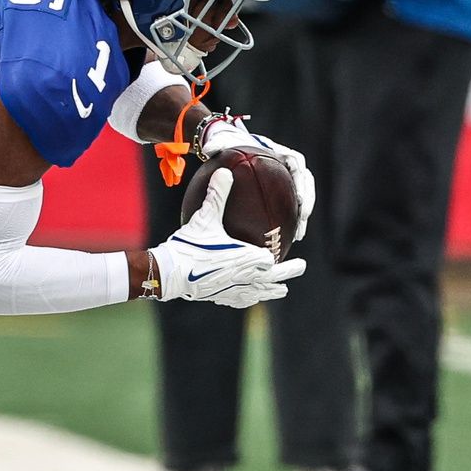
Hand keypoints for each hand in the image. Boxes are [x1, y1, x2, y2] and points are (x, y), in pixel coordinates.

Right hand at [150, 170, 306, 306]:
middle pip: (271, 277)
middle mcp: (242, 276)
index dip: (272, 255)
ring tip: (282, 291)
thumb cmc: (189, 245)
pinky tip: (249, 298)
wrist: (169, 273)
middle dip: (287, 272)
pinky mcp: (219, 297)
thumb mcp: (204, 217)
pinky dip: (249, 297)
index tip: (278, 250)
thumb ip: (217, 195)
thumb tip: (225, 171)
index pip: (267, 258)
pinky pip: (240, 299)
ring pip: (258, 292)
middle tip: (302, 266)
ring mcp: (231, 289)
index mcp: (243, 258)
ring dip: (271, 290)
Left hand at [197, 117, 315, 241]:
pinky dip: (287, 219)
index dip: (301, 181)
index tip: (299, 196)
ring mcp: (284, 176)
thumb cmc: (227, 141)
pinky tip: (282, 236)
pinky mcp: (278, 188)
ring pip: (301, 196)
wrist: (227, 144)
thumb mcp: (222, 141)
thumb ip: (217, 144)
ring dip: (302, 214)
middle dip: (307, 201)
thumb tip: (208, 150)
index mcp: (278, 151)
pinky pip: (287, 204)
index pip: (297, 163)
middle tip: (303, 218)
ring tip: (299, 234)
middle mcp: (285, 163)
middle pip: (305, 182)